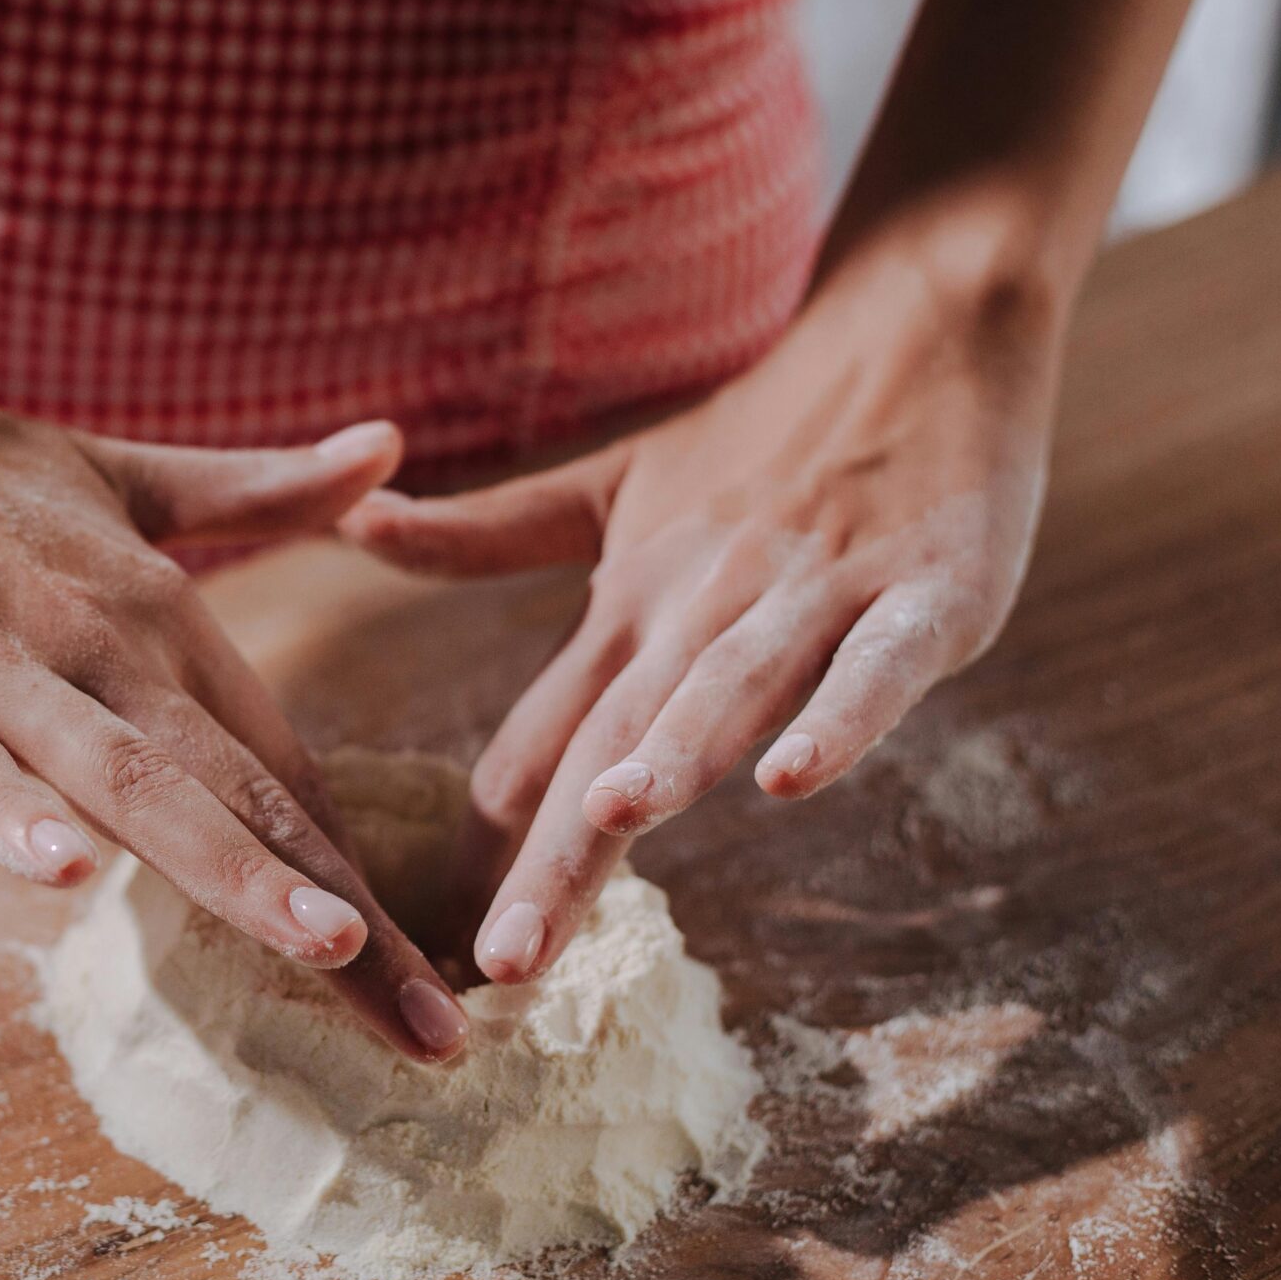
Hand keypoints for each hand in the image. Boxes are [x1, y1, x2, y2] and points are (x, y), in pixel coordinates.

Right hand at [0, 350, 471, 1061]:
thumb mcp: (119, 476)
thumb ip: (256, 487)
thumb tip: (391, 447)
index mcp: (158, 610)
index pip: (283, 772)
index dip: (363, 883)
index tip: (438, 987)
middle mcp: (98, 637)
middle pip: (238, 794)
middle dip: (339, 915)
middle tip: (432, 1029)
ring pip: (125, 776)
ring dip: (228, 866)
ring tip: (324, 947)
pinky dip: (8, 810)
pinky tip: (67, 873)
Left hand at [341, 233, 1060, 982]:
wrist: (921, 320)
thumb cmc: (765, 430)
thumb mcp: (612, 487)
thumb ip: (488, 532)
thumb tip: (354, 523)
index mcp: (631, 602)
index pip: (541, 739)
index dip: (488, 843)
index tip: (428, 945)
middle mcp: (703, 606)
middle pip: (617, 741)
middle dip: (559, 855)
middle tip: (502, 960)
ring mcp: (813, 596)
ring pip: (727, 689)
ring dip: (670, 758)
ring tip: (609, 826)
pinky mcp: (926, 591)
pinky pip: (875, 666)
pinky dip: (838, 720)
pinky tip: (790, 779)